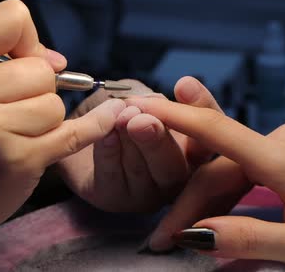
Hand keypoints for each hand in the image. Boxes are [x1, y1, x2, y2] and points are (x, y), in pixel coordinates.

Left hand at [53, 76, 221, 211]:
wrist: (77, 133)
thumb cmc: (117, 114)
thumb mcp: (140, 97)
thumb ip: (156, 102)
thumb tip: (163, 101)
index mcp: (191, 150)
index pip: (207, 132)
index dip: (200, 108)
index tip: (183, 85)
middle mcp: (175, 177)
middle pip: (176, 164)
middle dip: (158, 139)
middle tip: (143, 120)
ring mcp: (146, 193)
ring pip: (143, 171)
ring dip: (131, 142)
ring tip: (121, 119)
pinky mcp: (114, 200)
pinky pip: (113, 178)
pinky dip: (108, 153)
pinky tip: (104, 136)